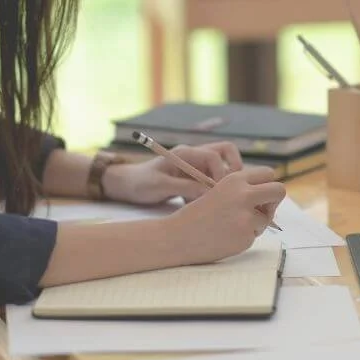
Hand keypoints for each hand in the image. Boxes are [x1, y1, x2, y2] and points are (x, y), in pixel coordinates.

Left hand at [102, 142, 243, 204]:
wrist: (126, 186)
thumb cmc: (140, 183)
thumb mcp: (160, 186)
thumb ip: (185, 188)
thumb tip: (208, 194)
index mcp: (186, 153)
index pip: (215, 155)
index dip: (221, 173)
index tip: (217, 192)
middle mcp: (194, 156)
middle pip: (226, 153)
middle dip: (233, 170)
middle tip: (228, 191)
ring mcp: (196, 166)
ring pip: (222, 169)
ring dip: (221, 184)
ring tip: (212, 201)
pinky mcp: (195, 177)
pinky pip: (212, 182)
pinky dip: (210, 193)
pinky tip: (198, 206)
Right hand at [166, 167, 285, 264]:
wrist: (178, 236)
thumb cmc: (198, 214)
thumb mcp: (218, 191)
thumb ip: (242, 190)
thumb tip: (271, 194)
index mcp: (235, 179)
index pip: (268, 174)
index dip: (266, 185)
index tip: (260, 194)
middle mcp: (244, 194)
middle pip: (279, 190)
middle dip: (274, 200)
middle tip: (264, 209)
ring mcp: (246, 216)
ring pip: (267, 218)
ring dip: (255, 224)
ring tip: (230, 226)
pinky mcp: (246, 235)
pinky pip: (255, 235)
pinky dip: (244, 237)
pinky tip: (225, 237)